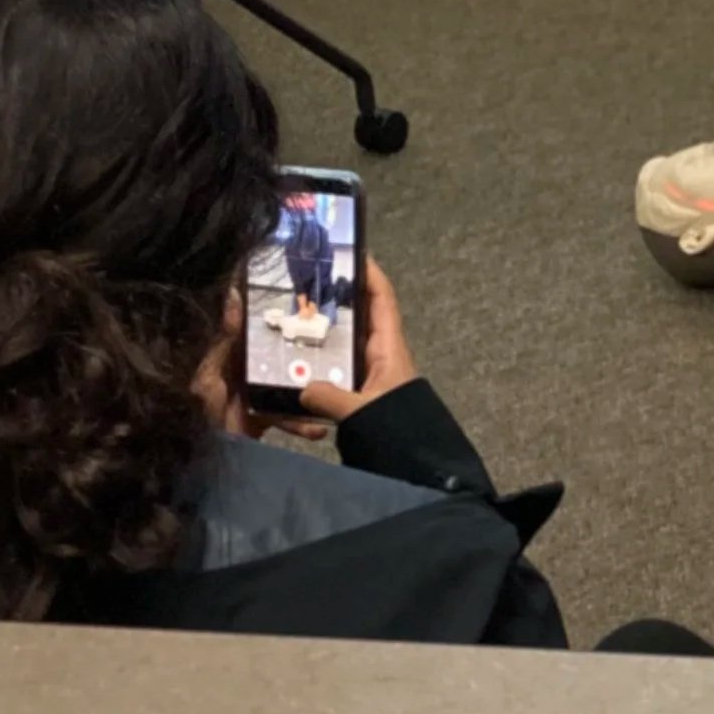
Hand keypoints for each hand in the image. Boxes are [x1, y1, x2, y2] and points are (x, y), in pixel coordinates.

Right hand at [298, 259, 419, 423]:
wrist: (414, 461)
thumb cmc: (396, 428)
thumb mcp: (360, 412)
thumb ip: (330, 398)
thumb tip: (302, 387)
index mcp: (389, 347)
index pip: (383, 299)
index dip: (371, 273)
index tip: (354, 252)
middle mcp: (383, 354)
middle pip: (364, 315)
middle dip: (342, 297)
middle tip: (310, 284)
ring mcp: (374, 372)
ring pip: (352, 340)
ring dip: (331, 328)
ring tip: (299, 315)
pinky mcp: (365, 391)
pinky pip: (344, 364)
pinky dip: (326, 357)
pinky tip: (303, 359)